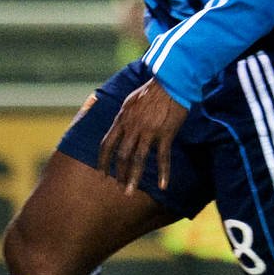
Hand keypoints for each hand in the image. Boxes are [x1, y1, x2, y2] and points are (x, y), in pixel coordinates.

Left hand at [96, 78, 188, 193]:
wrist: (171, 82)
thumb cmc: (152, 90)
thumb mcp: (130, 100)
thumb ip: (124, 115)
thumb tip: (119, 125)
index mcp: (122, 119)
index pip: (107, 143)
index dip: (103, 160)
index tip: (102, 173)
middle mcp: (132, 127)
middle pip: (121, 155)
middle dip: (118, 174)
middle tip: (119, 187)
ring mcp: (148, 131)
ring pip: (138, 159)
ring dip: (133, 178)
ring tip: (130, 192)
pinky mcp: (165, 134)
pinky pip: (162, 157)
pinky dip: (163, 173)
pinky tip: (163, 186)